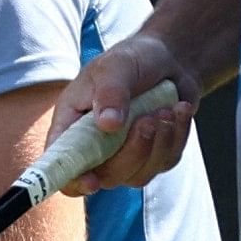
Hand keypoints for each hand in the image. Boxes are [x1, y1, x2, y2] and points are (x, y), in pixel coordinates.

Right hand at [53, 36, 197, 193]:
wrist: (169, 60)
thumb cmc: (132, 59)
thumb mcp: (116, 66)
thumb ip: (109, 93)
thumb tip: (108, 124)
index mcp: (72, 126)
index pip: (62, 165)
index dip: (73, 180)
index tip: (92, 181)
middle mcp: (95, 148)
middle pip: (107, 176)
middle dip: (133, 151)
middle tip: (147, 118)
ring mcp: (126, 156)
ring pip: (140, 174)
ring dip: (159, 141)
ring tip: (165, 108)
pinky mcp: (154, 157)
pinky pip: (166, 161)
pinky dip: (177, 135)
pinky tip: (178, 110)